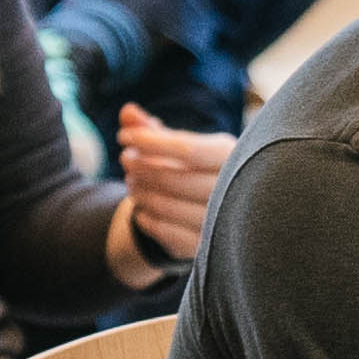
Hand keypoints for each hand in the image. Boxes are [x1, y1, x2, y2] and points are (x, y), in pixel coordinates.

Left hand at [106, 105, 231, 281]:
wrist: (221, 212)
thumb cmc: (196, 168)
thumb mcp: (179, 146)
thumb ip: (152, 129)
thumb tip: (127, 112)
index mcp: (233, 155)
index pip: (188, 149)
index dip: (150, 141)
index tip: (123, 136)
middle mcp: (235, 188)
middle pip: (174, 178)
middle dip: (141, 167)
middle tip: (126, 160)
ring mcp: (223, 222)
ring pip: (167, 205)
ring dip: (141, 192)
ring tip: (132, 183)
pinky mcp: (207, 246)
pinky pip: (166, 232)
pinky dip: (146, 218)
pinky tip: (141, 209)